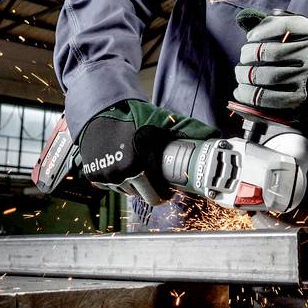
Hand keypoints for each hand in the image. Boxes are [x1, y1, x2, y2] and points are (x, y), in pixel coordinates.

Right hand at [77, 100, 214, 203]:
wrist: (102, 111)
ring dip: (134, 186)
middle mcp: (122, 172)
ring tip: (140, 171)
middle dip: (150, 190)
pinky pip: (110, 187)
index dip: (165, 193)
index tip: (168, 188)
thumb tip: (214, 135)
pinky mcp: (94, 174)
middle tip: (156, 182)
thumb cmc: (135, 117)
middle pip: (141, 196)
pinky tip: (124, 168)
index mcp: (140, 163)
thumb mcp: (163, 121)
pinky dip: (117, 181)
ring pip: (126, 192)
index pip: (156, 195)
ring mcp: (106, 175)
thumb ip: (189, 129)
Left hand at [233, 8, 307, 119]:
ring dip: (247, 75)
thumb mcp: (290, 31)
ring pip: (270, 76)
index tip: (250, 36)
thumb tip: (242, 18)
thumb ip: (269, 23)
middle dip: (249, 54)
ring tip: (240, 74)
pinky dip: (250, 96)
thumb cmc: (295, 51)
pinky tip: (240, 93)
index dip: (262, 30)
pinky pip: (271, 99)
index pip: (284, 26)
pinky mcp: (301, 99)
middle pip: (273, 52)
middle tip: (242, 58)